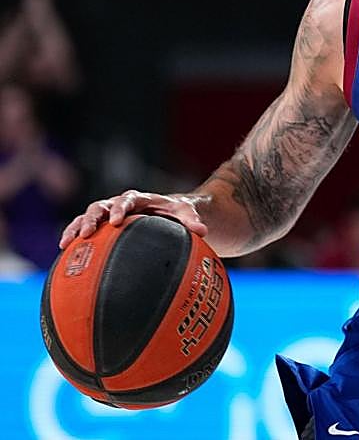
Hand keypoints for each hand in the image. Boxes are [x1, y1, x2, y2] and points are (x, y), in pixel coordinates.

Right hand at [59, 190, 208, 248]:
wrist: (165, 213)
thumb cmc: (175, 212)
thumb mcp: (185, 214)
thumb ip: (192, 220)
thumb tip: (203, 231)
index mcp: (139, 199)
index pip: (127, 200)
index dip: (121, 208)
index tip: (117, 221)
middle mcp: (119, 204)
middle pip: (101, 206)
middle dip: (94, 218)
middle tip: (88, 233)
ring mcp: (108, 215)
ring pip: (87, 217)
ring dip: (77, 227)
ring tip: (66, 243)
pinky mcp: (102, 226)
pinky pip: (84, 229)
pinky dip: (73, 236)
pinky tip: (63, 251)